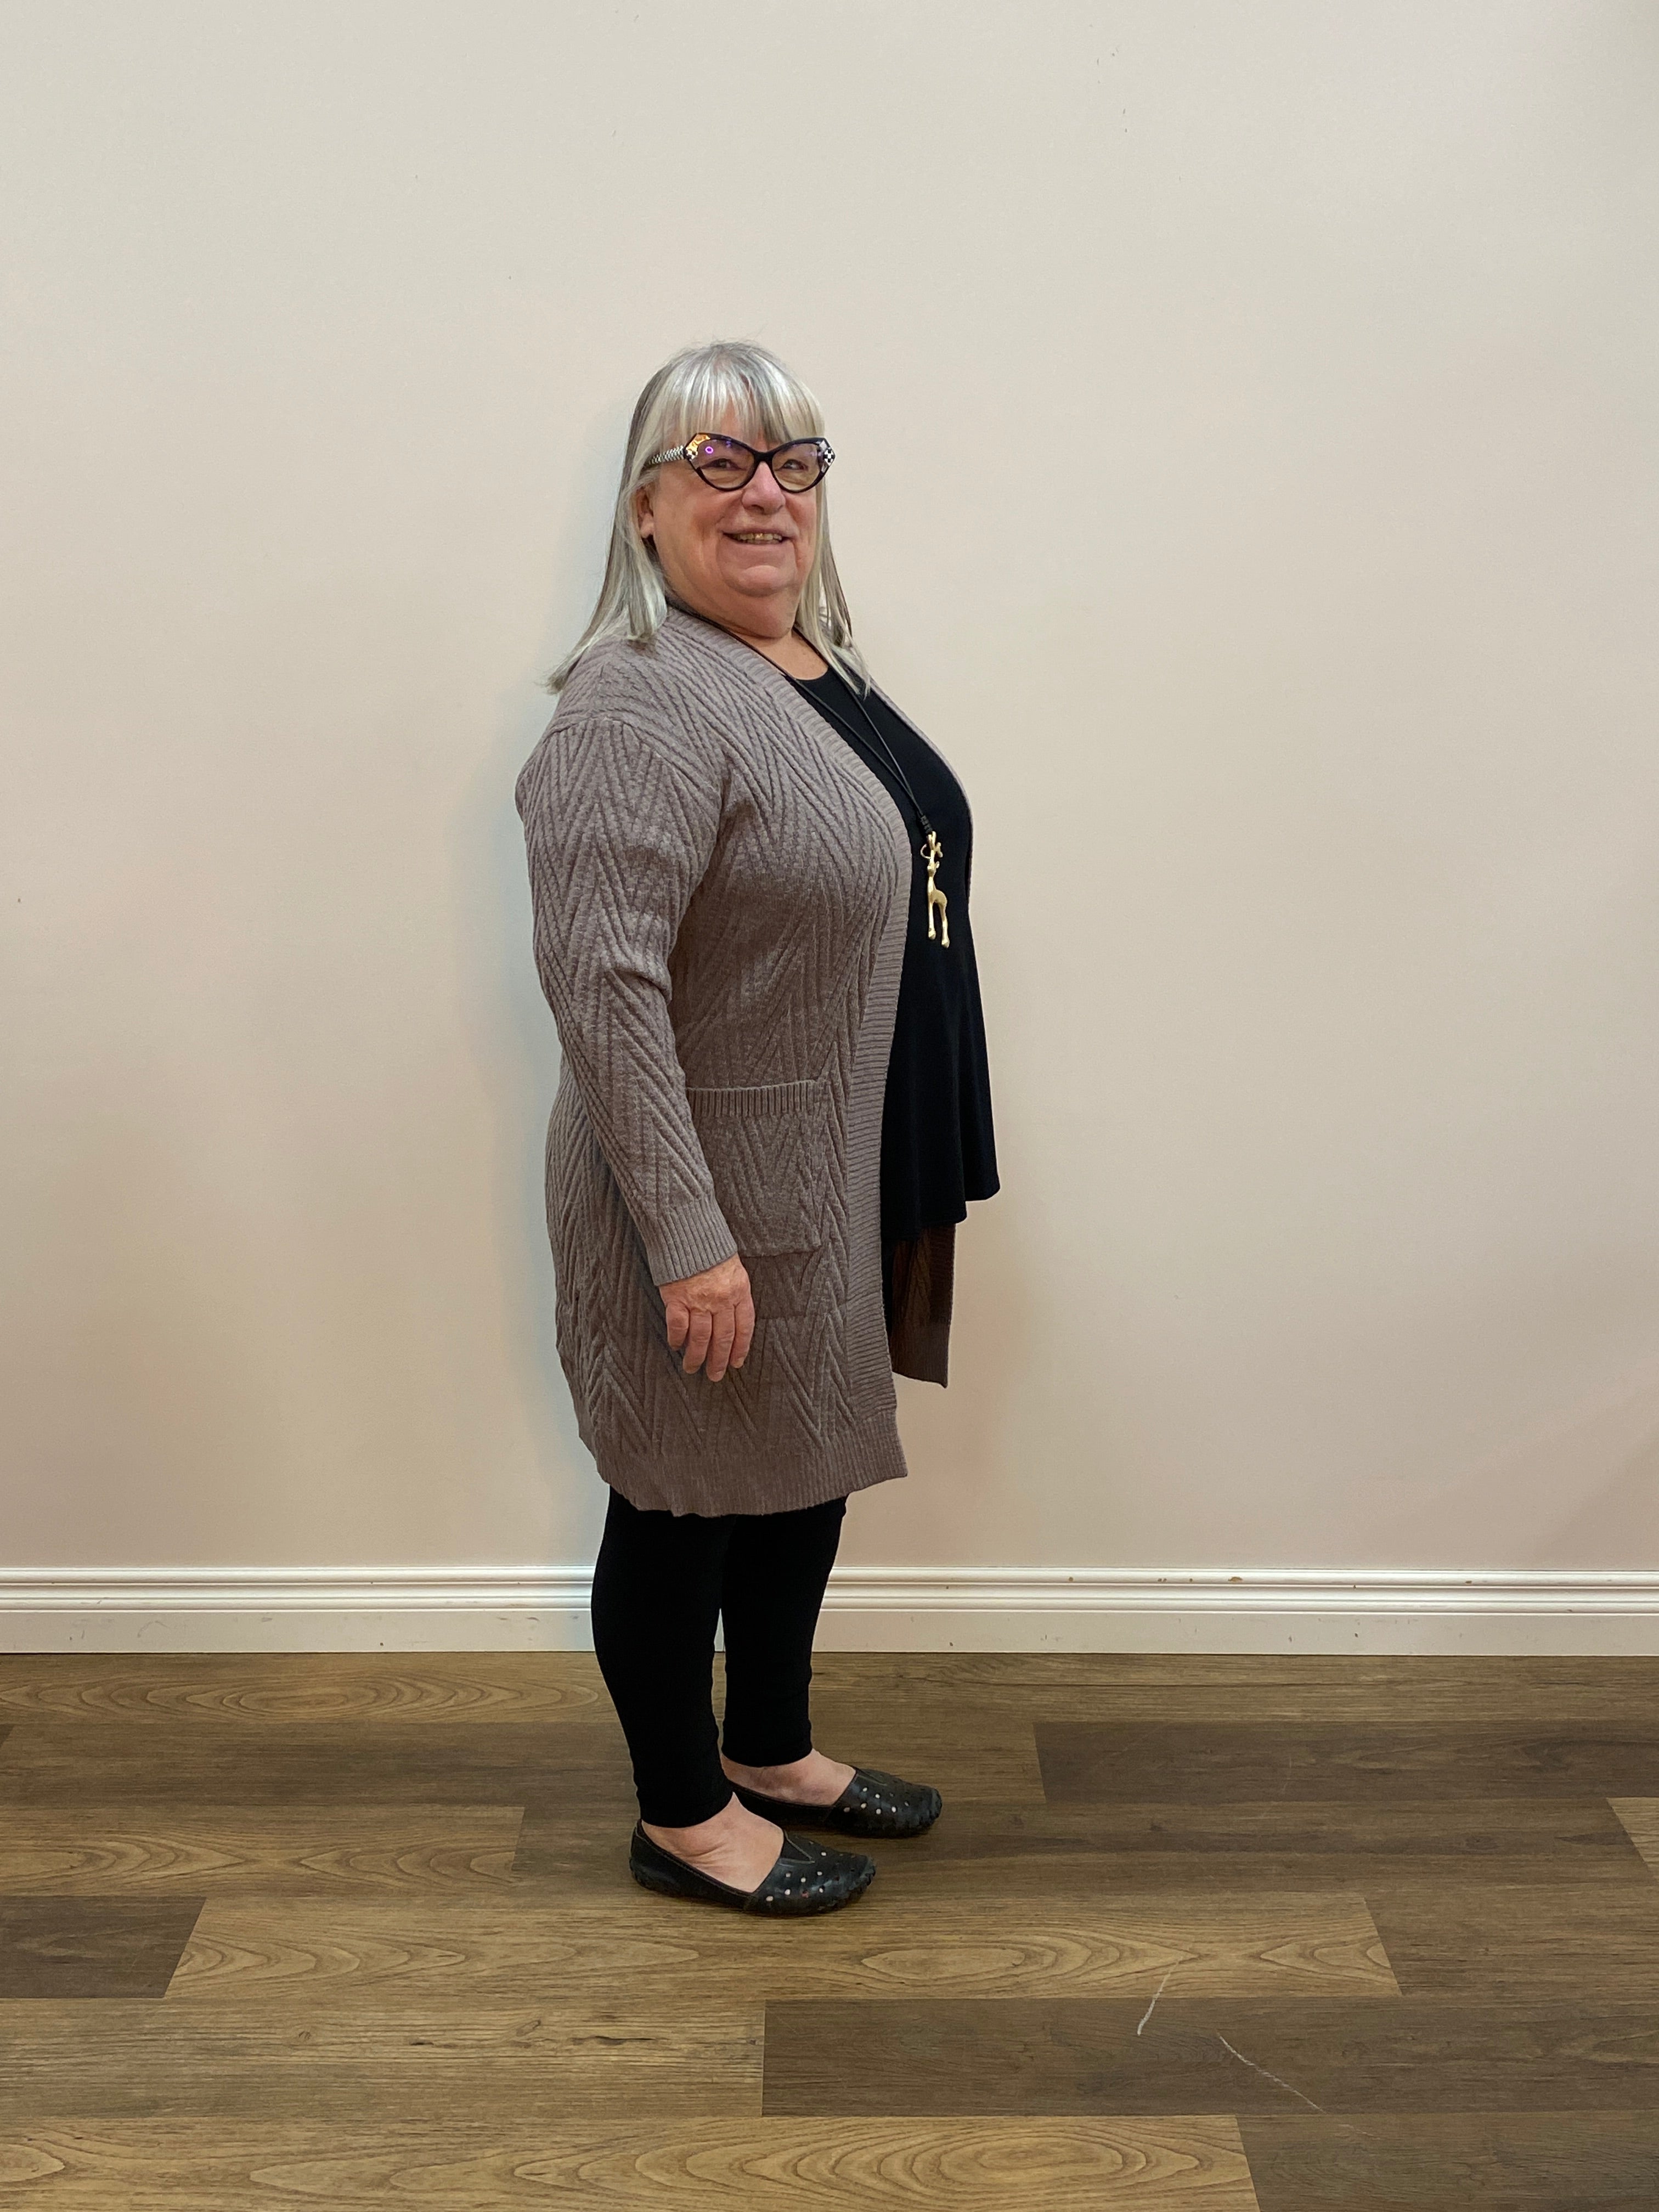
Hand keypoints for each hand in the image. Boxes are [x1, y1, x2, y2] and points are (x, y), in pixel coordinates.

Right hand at [660, 1252, 753, 1381]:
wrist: (688, 1229)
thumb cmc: (710, 1248)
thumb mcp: (733, 1268)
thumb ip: (734, 1293)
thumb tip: (731, 1318)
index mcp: (739, 1291)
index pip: (744, 1327)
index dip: (740, 1348)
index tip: (736, 1363)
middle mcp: (721, 1299)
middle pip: (723, 1337)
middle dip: (719, 1360)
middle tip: (715, 1375)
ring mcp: (699, 1300)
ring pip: (701, 1337)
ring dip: (697, 1357)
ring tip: (692, 1368)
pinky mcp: (677, 1298)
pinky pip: (678, 1326)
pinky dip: (677, 1339)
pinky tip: (676, 1346)